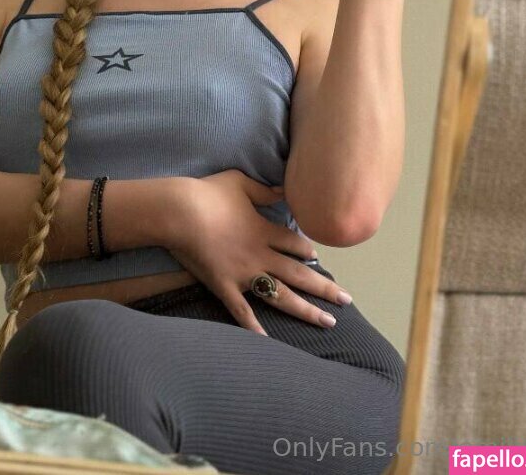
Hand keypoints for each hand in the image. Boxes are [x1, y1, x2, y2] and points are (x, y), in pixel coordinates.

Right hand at [165, 169, 351, 335]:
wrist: (179, 211)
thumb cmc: (208, 193)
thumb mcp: (240, 183)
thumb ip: (265, 190)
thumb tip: (284, 189)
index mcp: (264, 230)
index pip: (296, 244)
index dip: (309, 251)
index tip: (319, 257)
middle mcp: (260, 255)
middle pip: (299, 274)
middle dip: (325, 288)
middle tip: (346, 301)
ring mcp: (243, 274)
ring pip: (281, 296)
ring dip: (305, 310)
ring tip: (327, 323)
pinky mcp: (223, 286)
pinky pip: (241, 311)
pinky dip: (254, 327)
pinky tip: (268, 341)